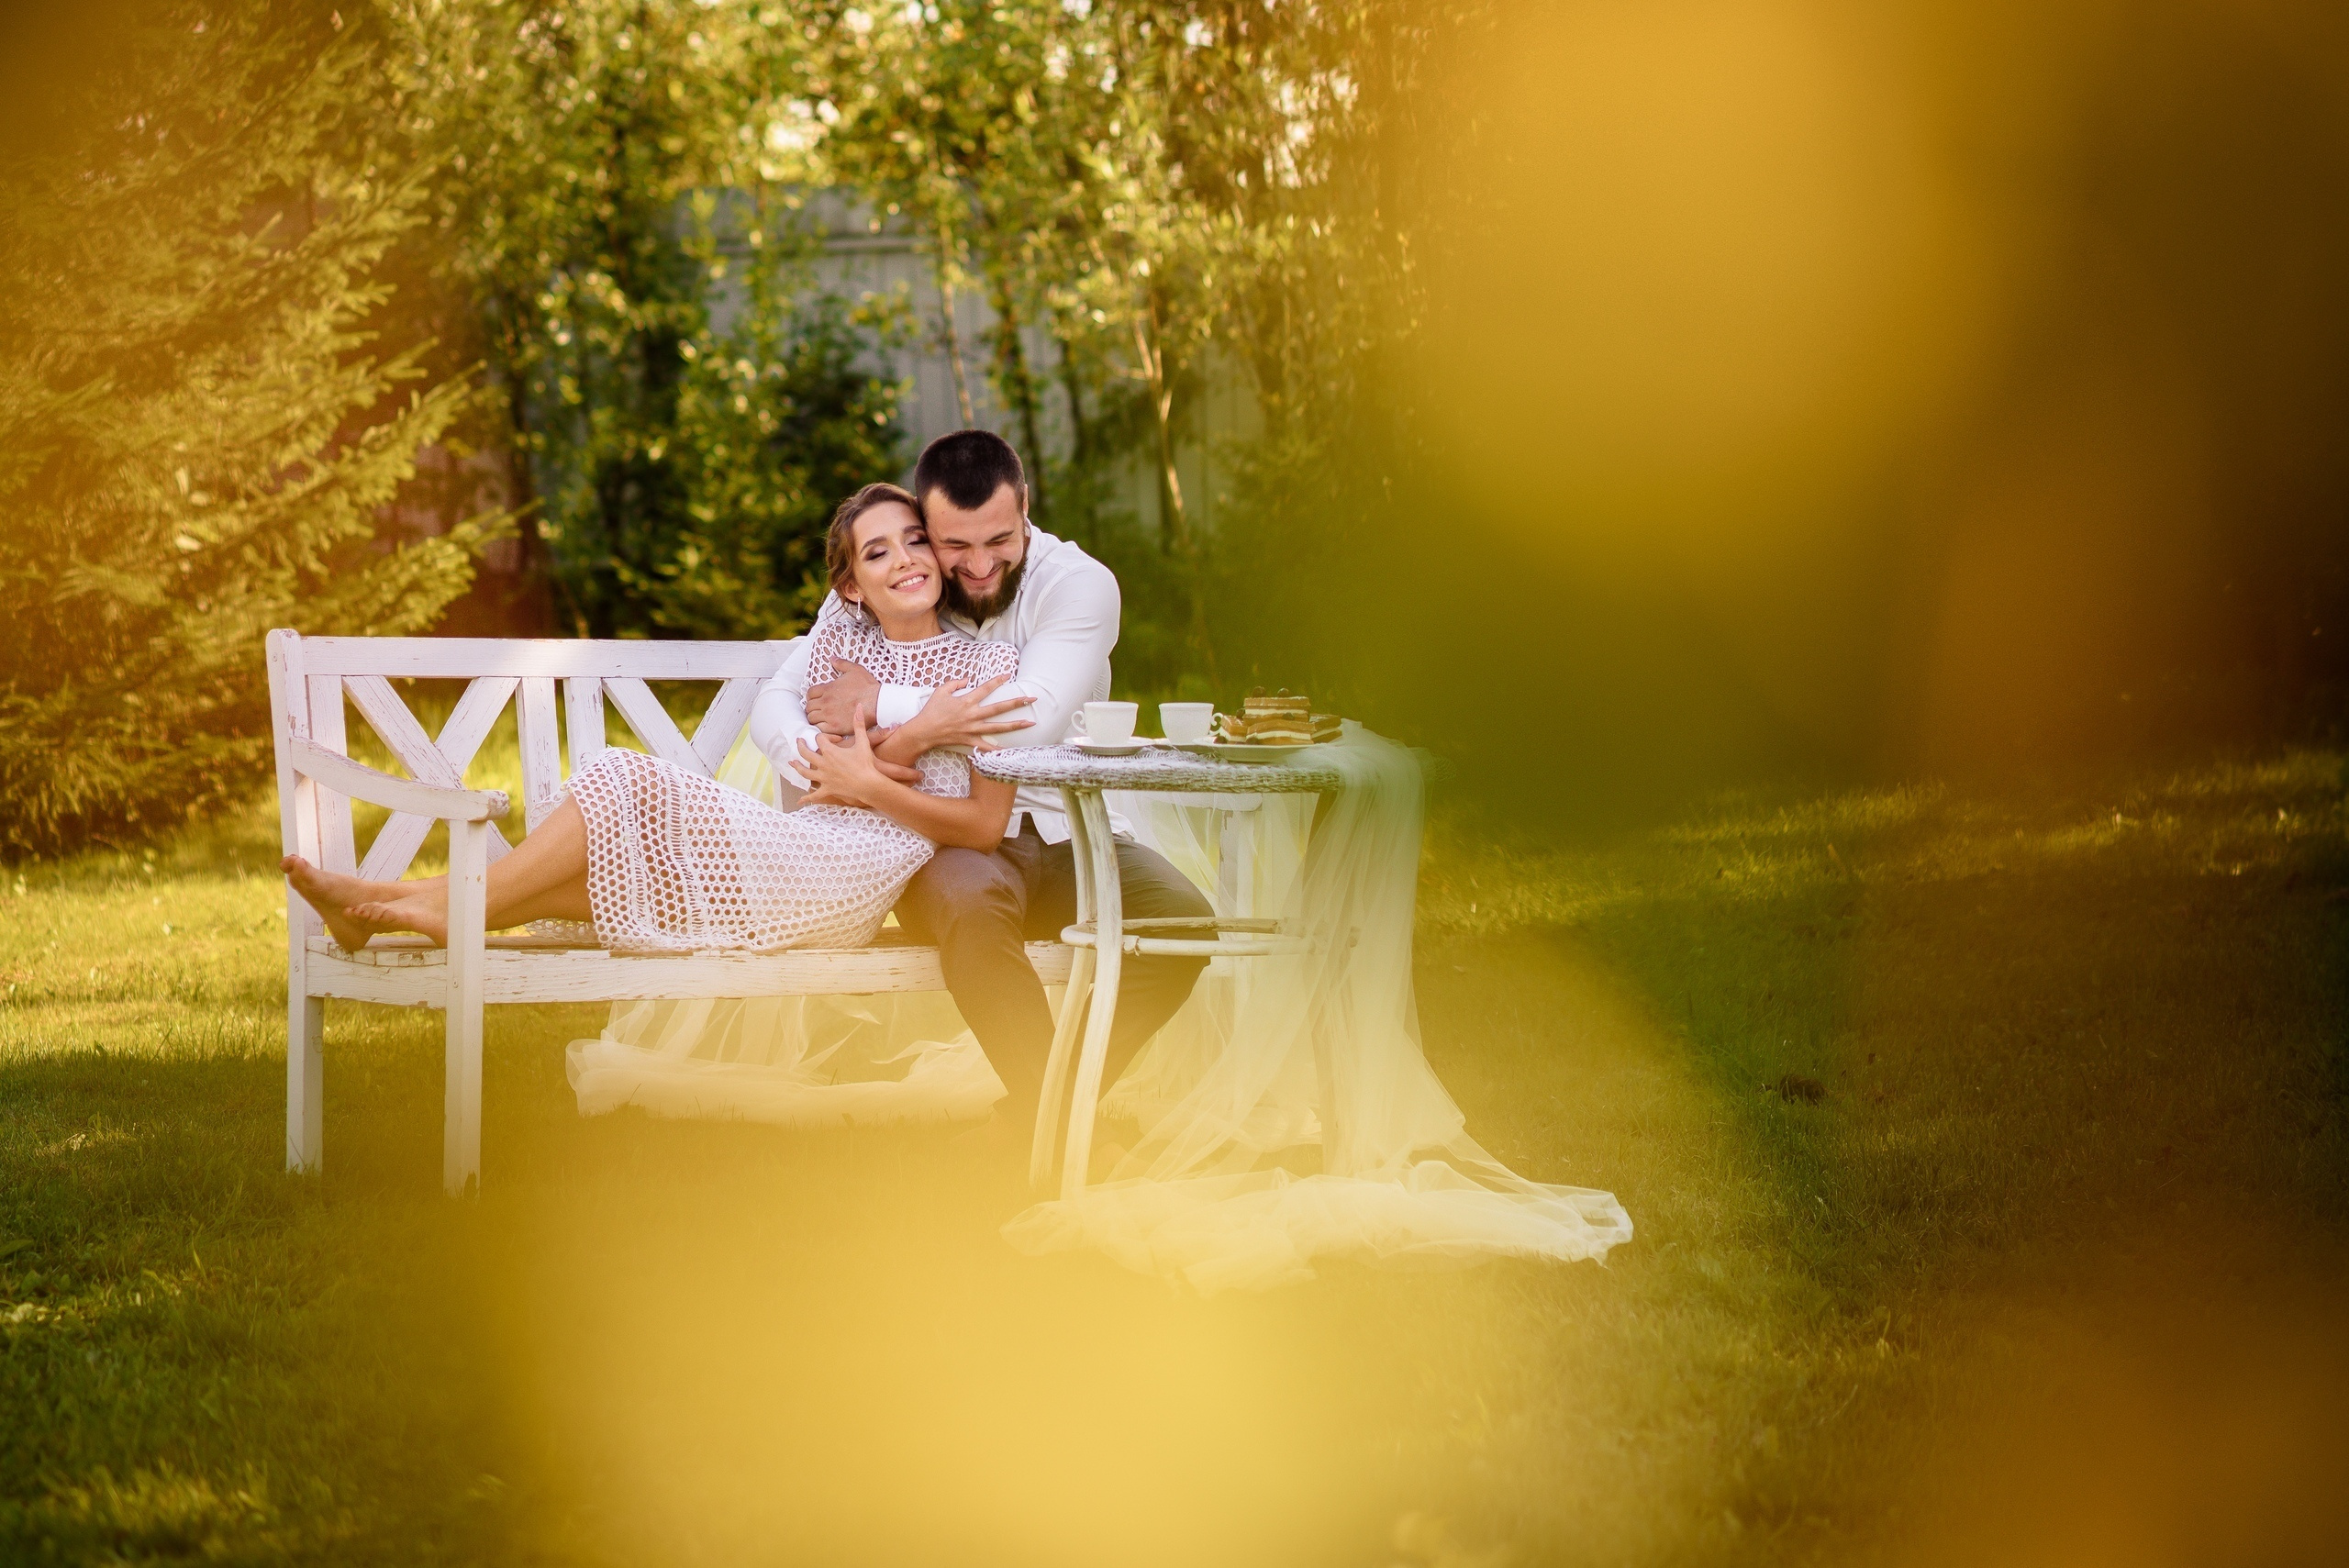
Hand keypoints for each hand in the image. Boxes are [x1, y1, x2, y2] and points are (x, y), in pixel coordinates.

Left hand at [795, 710, 901, 808]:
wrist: (869, 784)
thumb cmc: (866, 763)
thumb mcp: (863, 742)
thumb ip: (859, 724)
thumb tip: (859, 707)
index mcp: (830, 752)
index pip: (819, 740)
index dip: (824, 737)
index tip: (832, 738)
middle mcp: (823, 764)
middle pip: (806, 754)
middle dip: (801, 746)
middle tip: (799, 741)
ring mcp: (824, 778)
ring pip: (805, 772)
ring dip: (797, 767)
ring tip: (792, 763)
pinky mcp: (828, 789)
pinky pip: (815, 795)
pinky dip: (807, 798)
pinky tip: (800, 801)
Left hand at [805, 658, 880, 737]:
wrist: (877, 703)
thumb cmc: (868, 687)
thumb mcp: (855, 670)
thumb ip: (842, 664)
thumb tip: (832, 658)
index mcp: (828, 689)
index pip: (810, 693)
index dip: (812, 696)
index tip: (817, 699)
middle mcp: (825, 702)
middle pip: (808, 707)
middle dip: (813, 707)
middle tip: (819, 709)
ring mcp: (829, 715)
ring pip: (811, 718)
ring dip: (815, 718)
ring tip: (822, 718)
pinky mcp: (835, 727)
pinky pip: (819, 729)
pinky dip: (821, 728)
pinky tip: (828, 726)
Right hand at [904, 673, 1033, 750]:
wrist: (923, 731)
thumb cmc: (931, 711)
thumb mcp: (941, 691)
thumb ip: (955, 683)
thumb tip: (967, 679)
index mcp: (966, 701)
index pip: (985, 688)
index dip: (997, 681)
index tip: (1008, 675)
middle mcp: (972, 714)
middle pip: (999, 708)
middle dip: (1017, 702)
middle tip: (1032, 699)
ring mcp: (972, 728)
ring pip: (998, 727)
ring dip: (1015, 725)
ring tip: (1030, 723)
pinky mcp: (969, 740)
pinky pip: (985, 746)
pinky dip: (997, 750)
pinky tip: (1009, 752)